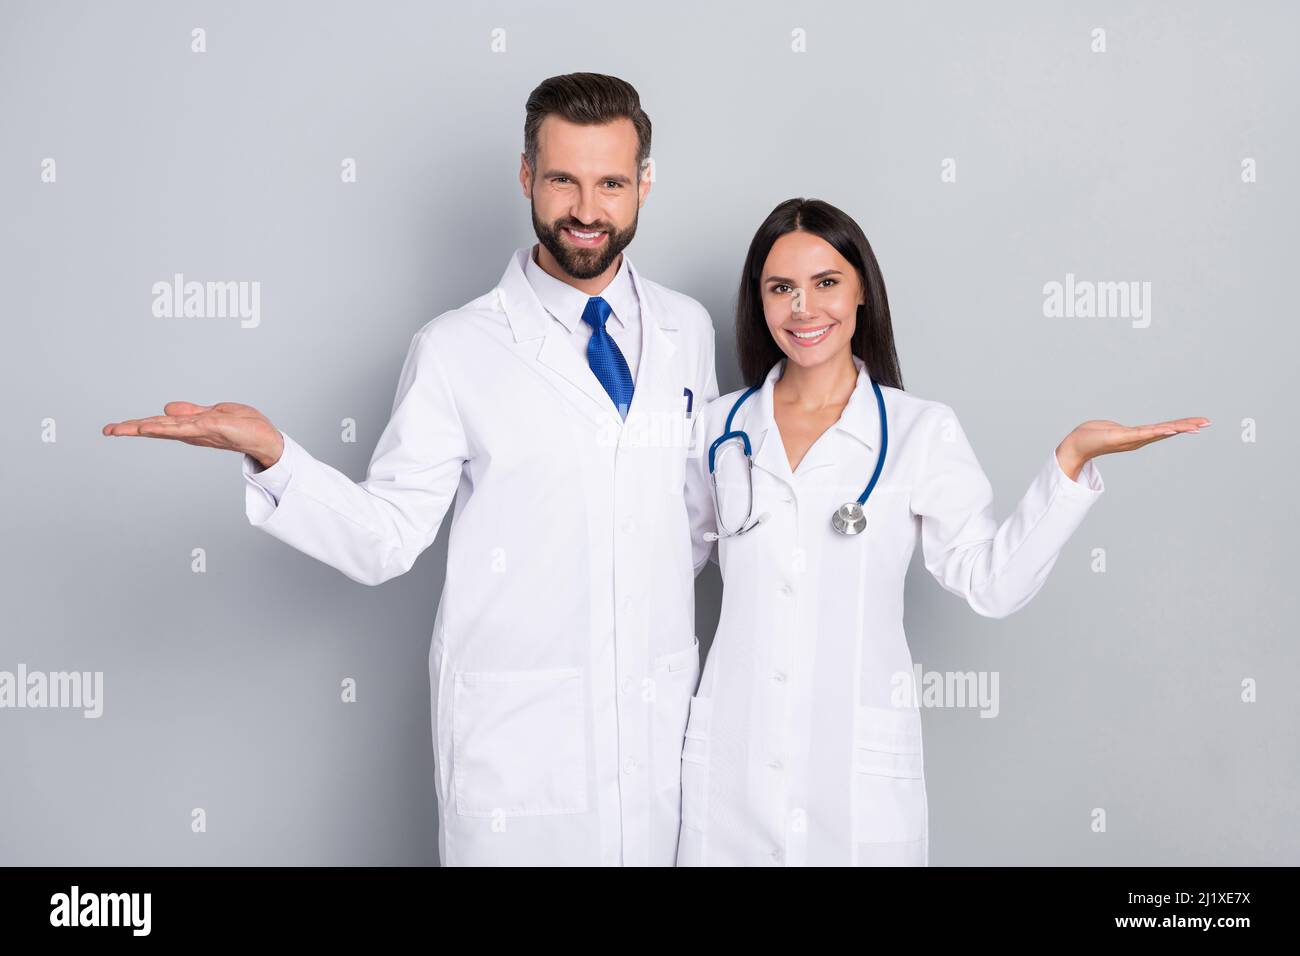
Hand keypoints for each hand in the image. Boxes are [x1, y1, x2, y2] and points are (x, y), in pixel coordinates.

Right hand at [102, 402, 284, 468]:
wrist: (266, 438)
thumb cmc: (244, 426)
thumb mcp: (213, 413)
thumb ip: (190, 412)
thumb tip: (166, 408)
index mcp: (189, 426)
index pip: (159, 424)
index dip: (137, 425)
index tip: (113, 428)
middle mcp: (190, 431)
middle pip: (156, 428)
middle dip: (131, 429)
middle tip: (106, 430)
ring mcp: (198, 431)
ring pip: (165, 429)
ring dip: (142, 428)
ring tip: (119, 429)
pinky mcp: (209, 428)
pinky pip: (184, 427)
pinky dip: (167, 427)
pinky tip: (150, 427)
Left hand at [1056, 416, 1209, 480]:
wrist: (1076, 444)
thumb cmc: (1093, 436)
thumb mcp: (1114, 431)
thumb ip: (1125, 432)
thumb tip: (1128, 432)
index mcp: (1139, 435)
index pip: (1165, 429)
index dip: (1182, 426)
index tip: (1200, 423)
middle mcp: (1138, 439)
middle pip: (1168, 430)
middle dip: (1188, 426)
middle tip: (1207, 422)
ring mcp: (1132, 439)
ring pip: (1160, 432)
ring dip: (1178, 428)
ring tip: (1195, 426)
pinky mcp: (1122, 437)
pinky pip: (1144, 433)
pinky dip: (1157, 431)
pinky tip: (1171, 429)